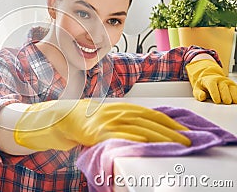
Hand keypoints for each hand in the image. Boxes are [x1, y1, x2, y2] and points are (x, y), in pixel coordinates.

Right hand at [14, 99, 190, 150]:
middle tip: (186, 141)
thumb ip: (128, 118)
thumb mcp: (111, 113)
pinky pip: (119, 136)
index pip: (151, 114)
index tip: (183, 130)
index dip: (169, 122)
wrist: (65, 117)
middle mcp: (118, 112)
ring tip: (175, 145)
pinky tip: (144, 142)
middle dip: (170, 131)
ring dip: (159, 137)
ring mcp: (108, 122)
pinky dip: (133, 139)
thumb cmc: (89, 117)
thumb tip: (149, 126)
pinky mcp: (99, 133)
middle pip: (149, 121)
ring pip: (139, 128)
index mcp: (122, 107)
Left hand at [186, 59, 236, 103]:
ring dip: (233, 96)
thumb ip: (198, 94)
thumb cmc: (204, 86)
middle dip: (225, 96)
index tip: (217, 101)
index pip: (212, 86)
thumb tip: (202, 97)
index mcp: (210, 80)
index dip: (215, 94)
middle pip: (224, 88)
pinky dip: (236, 95)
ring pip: (232, 88)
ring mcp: (228, 82)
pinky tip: (235, 101)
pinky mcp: (233, 85)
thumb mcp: (197, 89)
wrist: (210, 78)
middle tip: (226, 102)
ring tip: (232, 102)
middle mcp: (220, 80)